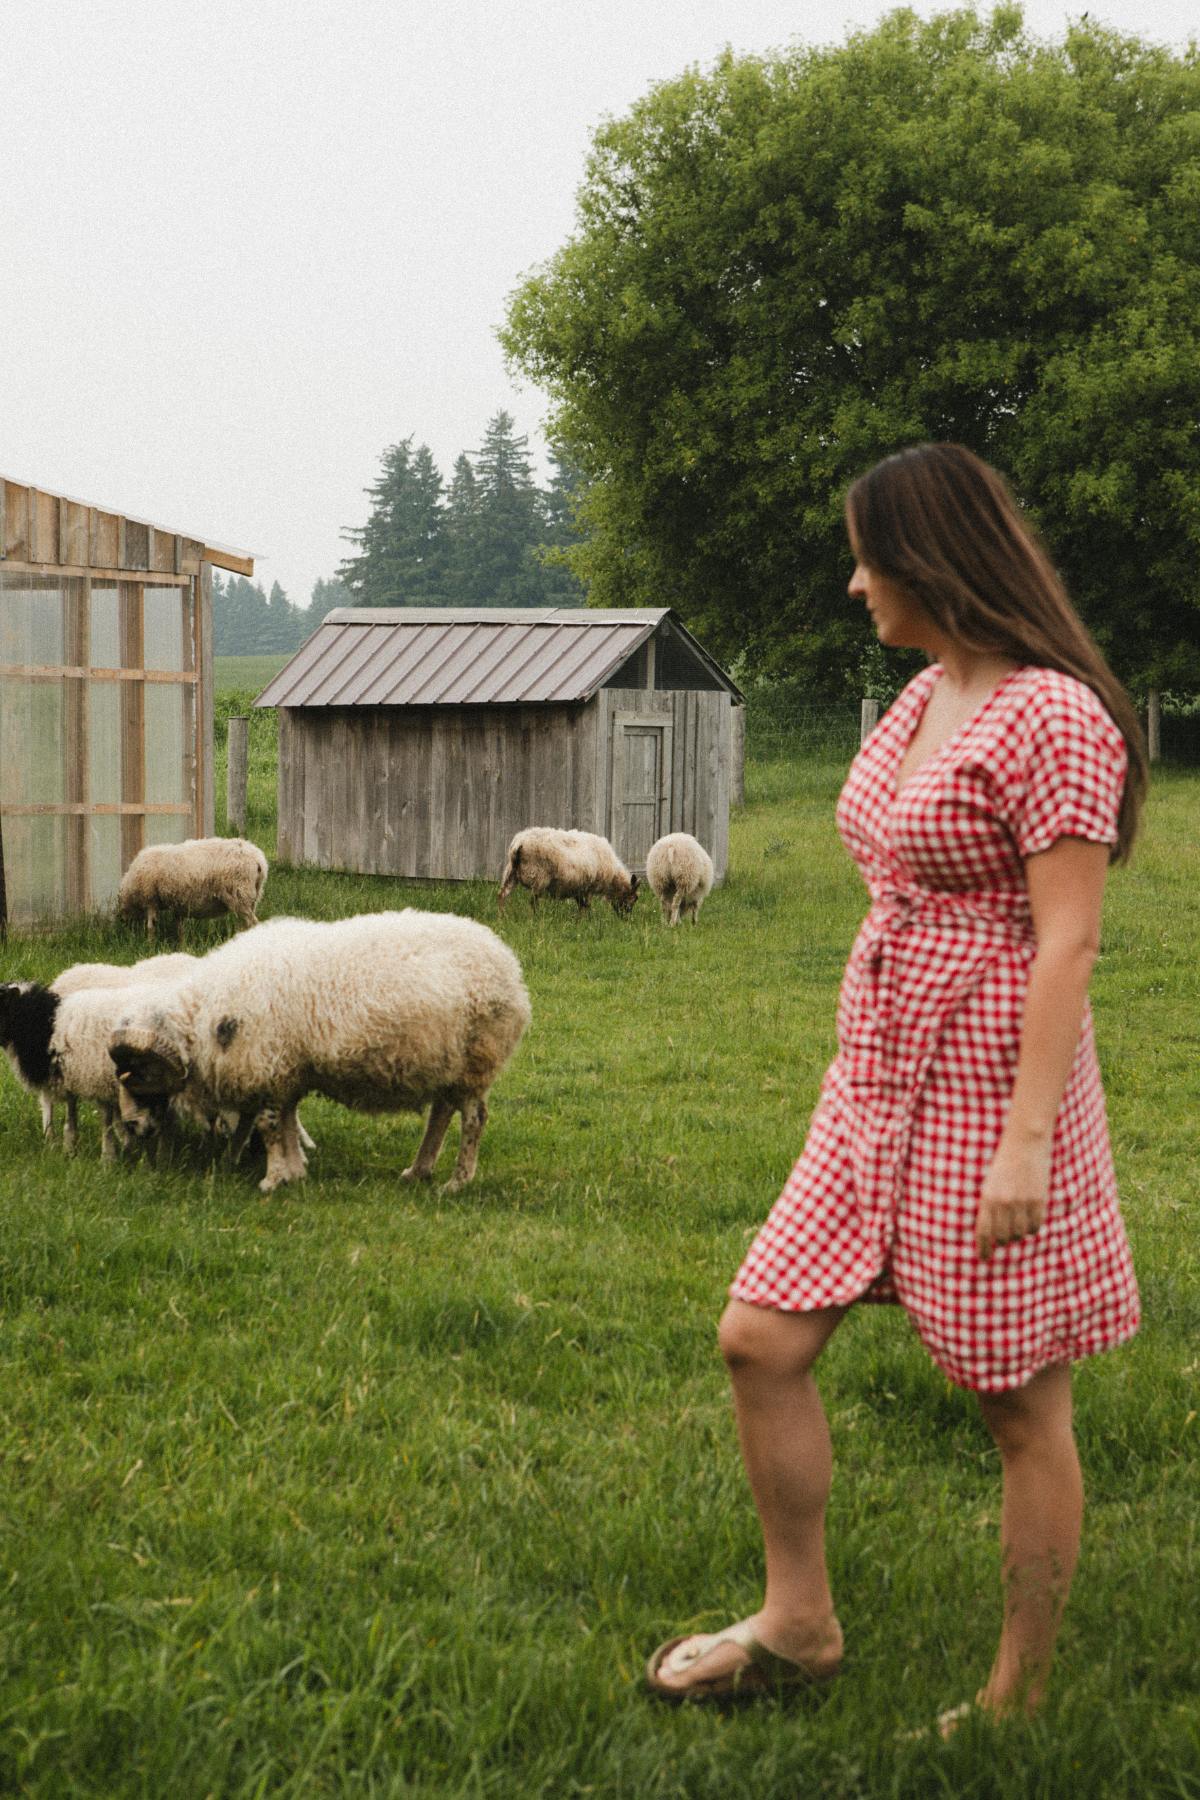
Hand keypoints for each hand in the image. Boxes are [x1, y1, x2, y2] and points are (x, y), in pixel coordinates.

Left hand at [975, 1138, 1051, 1262]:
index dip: (983, 1249)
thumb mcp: (989, 1183)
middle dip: (1002, 1241)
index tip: (983, 1258)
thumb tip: (991, 1234)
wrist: (1025, 1143)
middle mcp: (1004, 1202)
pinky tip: (1029, 1220)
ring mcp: (1022, 1202)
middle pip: (1003, 1237)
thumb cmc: (1004, 1164)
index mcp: (987, 1197)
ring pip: (1020, 1234)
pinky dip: (1031, 1228)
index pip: (983, 1232)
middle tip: (1004, 1238)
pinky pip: (1035, 1226)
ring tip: (1017, 1225)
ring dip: (1018, 1234)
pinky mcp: (1039, 1200)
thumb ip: (989, 1207)